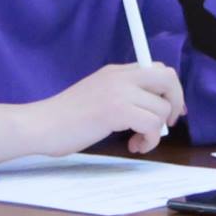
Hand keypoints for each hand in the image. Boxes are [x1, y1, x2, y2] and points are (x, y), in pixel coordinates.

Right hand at [28, 63, 184, 155]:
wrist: (40, 125)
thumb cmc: (65, 118)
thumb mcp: (98, 95)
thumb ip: (124, 94)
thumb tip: (155, 107)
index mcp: (116, 71)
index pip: (159, 69)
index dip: (171, 91)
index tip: (170, 112)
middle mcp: (120, 76)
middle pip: (168, 79)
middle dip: (175, 103)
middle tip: (165, 125)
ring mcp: (119, 91)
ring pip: (161, 108)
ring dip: (155, 132)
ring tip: (137, 142)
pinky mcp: (116, 110)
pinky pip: (151, 124)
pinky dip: (149, 140)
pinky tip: (133, 146)